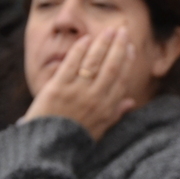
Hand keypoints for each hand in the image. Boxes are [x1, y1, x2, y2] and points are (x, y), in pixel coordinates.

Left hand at [22, 27, 135, 141]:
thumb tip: (131, 102)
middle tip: (122, 30)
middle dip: (118, 47)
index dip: (126, 62)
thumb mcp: (99, 130)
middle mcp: (95, 100)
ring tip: (108, 30)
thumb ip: (115, 114)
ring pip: (94, 63)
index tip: (129, 47)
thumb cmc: (73, 140)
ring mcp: (77, 93)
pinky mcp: (58, 88)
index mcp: (107, 110)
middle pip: (111, 68)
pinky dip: (80, 50)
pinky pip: (72, 64)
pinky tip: (87, 39)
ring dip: (103, 44)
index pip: (120, 80)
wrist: (48, 148)